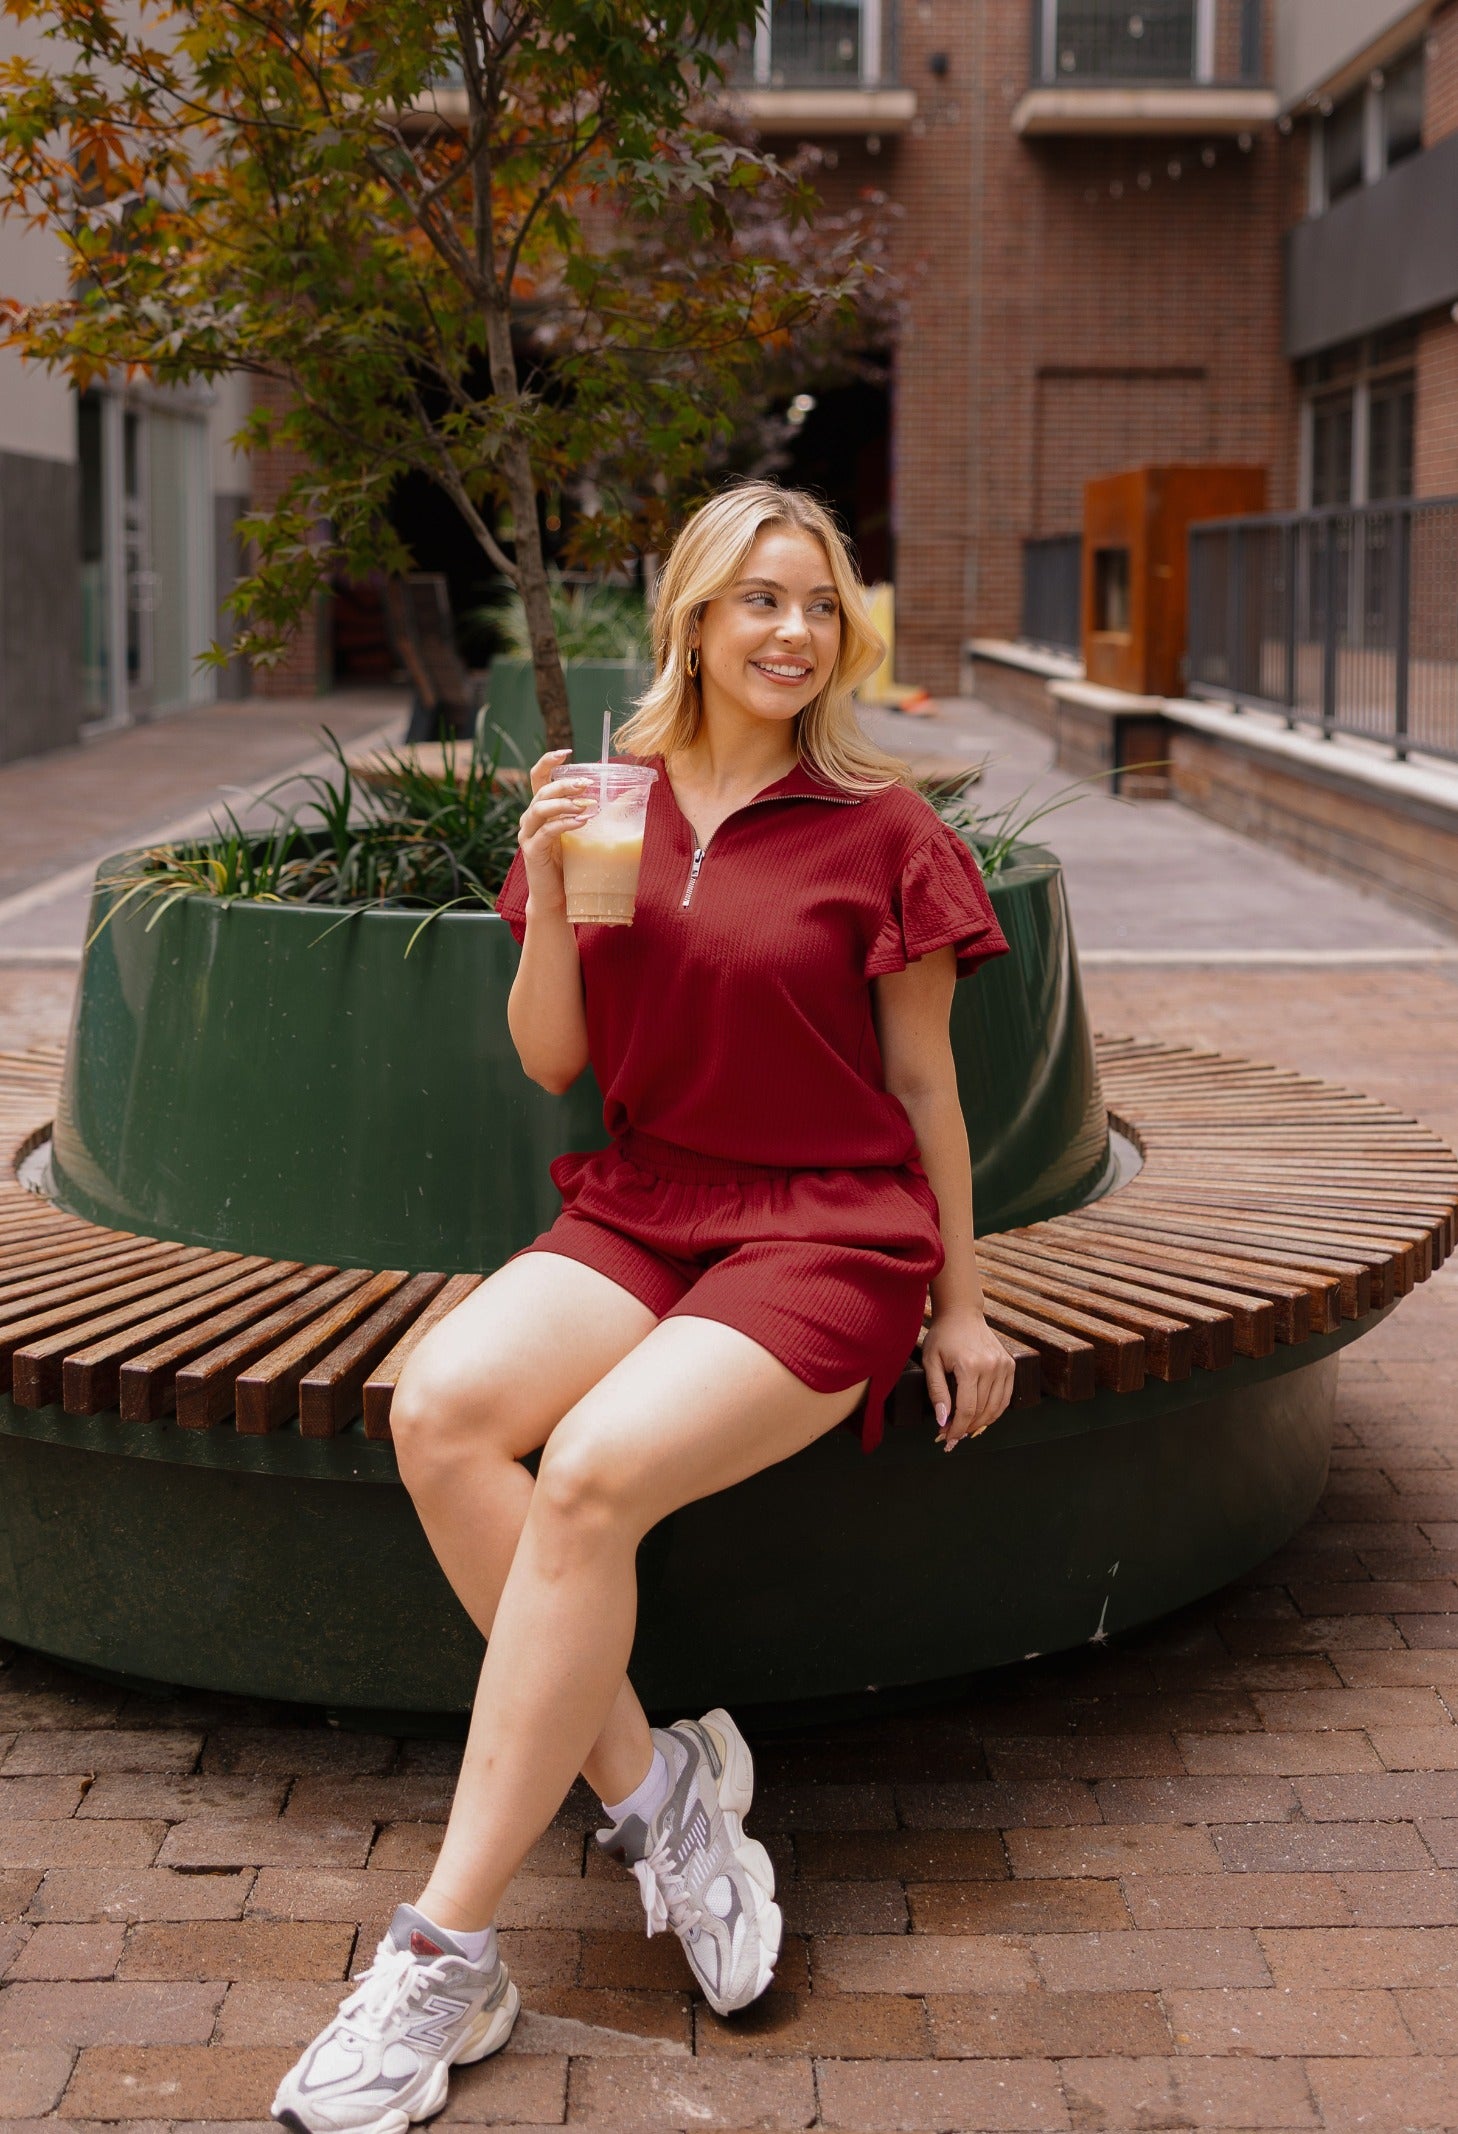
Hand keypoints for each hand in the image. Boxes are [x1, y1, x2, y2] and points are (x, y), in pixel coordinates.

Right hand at [517, 750, 593, 911]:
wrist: (558, 899)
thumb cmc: (572, 864)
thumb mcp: (586, 833)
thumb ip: (600, 812)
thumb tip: (632, 791)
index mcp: (542, 809)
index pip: (538, 777)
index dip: (548, 762)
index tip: (567, 752)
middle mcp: (531, 818)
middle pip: (543, 790)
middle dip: (565, 783)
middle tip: (588, 783)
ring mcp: (529, 835)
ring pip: (540, 808)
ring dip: (564, 802)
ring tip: (587, 805)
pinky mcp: (532, 851)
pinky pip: (547, 832)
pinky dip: (564, 824)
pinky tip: (582, 822)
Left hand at [922, 1308, 1015, 1450]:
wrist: (962, 1314)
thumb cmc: (942, 1337)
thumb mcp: (930, 1362)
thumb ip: (937, 1392)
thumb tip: (943, 1420)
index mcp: (969, 1365)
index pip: (966, 1408)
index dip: (957, 1428)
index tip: (946, 1438)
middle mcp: (991, 1366)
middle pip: (981, 1410)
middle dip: (966, 1428)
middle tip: (951, 1436)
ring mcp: (1004, 1365)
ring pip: (996, 1408)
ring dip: (980, 1424)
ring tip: (965, 1429)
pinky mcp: (1010, 1365)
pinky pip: (1006, 1398)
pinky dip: (994, 1412)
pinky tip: (980, 1418)